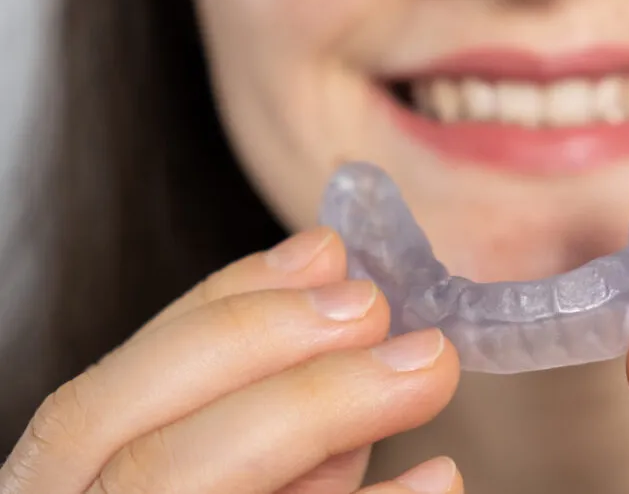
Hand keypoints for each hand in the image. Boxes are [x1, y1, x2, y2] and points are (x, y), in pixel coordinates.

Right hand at [0, 228, 462, 493]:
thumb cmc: (222, 493)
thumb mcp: (213, 475)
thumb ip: (248, 434)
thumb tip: (337, 320)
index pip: (94, 409)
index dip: (214, 315)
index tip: (325, 254)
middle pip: (140, 458)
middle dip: (268, 361)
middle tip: (381, 308)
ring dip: (316, 416)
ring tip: (428, 368)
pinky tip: (439, 483)